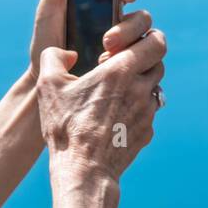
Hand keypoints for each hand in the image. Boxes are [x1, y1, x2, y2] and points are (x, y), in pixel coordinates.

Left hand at [27, 0, 139, 81]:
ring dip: (131, 47)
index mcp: (104, 4)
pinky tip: (109, 71)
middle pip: (141, 17)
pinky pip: (144, 64)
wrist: (44, 80)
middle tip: (106, 40)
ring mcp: (125, 47)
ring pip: (147, 40)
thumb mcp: (50, 7)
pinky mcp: (127, 69)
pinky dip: (133, 66)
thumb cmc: (47, 39)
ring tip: (105, 58)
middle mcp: (118, 23)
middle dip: (128, 27)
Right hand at [37, 27, 166, 185]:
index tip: (119, 46)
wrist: (84, 171)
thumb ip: (53, 56)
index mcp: (120, 72)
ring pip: (155, 85)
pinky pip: (149, 110)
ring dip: (140, 81)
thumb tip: (64, 52)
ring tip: (116, 89)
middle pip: (158, 61)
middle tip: (118, 64)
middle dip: (141, 57)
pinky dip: (137, 106)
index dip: (143, 37)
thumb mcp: (48, 85)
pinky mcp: (147, 131)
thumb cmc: (65, 127)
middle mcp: (140, 89)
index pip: (155, 41)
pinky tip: (115, 113)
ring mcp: (147, 112)